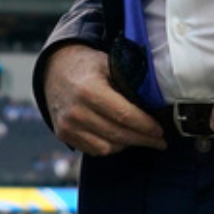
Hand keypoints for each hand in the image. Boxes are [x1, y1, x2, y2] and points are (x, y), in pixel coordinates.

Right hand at [42, 46, 164, 156]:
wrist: (54, 69)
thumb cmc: (87, 66)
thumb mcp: (108, 64)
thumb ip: (128, 81)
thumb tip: (154, 101)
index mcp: (89, 90)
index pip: (124, 115)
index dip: (145, 126)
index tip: (160, 131)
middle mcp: (76, 111)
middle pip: (118, 134)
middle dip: (143, 140)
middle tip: (160, 141)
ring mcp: (68, 125)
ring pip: (107, 147)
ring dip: (127, 145)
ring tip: (141, 138)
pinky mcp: (63, 134)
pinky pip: (94, 150)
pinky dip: (110, 147)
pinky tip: (121, 139)